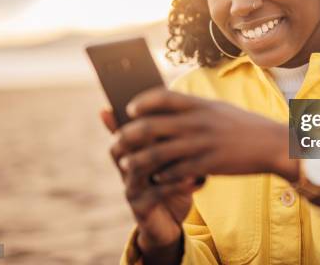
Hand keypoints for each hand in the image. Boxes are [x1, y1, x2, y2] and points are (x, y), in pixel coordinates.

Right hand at [101, 108, 201, 257]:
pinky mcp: (140, 207)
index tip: (140, 101)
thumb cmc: (174, 181)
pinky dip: (176, 184)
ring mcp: (130, 187)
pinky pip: (156, 193)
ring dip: (163, 159)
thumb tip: (182, 101)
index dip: (129, 114)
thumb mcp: (174, 155)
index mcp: (133, 150)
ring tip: (187, 153)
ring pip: (138, 167)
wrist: (171, 219)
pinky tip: (196, 179)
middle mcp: (126, 167)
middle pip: (123, 144)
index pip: (125, 126)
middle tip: (166, 124)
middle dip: (142, 133)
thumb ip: (173, 133)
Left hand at [122, 88, 298, 182]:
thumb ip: (194, 108)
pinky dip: (161, 177)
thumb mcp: (218, 109)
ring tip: (127, 165)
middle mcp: (197, 122)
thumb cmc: (244, 126)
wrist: (274, 144)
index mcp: (200, 104)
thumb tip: (166, 107)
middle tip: (116, 143)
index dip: (141, 102)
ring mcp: (201, 144)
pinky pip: (175, 173)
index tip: (129, 109)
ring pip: (156, 154)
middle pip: (149, 127)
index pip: (161, 97)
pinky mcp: (208, 165)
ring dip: (137, 161)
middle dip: (126, 136)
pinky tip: (155, 178)